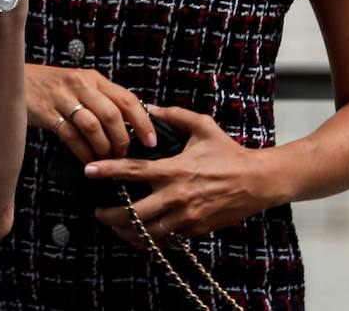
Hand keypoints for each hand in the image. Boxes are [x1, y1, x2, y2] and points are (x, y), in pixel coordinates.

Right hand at [25, 64, 153, 162]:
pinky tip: (87, 160)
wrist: (12, 77)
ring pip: (93, 126)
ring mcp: (63, 98)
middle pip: (112, 114)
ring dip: (103, 148)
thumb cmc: (51, 85)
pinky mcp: (46, 112)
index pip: (126, 99)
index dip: (143, 122)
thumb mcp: (78, 83)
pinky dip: (83, 152)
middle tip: (124, 154)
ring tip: (106, 159)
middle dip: (123, 139)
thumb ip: (100, 98)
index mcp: (93, 78)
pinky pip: (71, 136)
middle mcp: (80, 84)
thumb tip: (128, 124)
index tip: (151, 141)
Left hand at [87, 105, 277, 247]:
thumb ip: (173, 115)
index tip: (89, 170)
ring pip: (148, 234)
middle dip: (111, 215)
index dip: (108, 171)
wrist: (259, 181)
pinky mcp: (196, 231)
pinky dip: (150, 240)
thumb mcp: (202, 126)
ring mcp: (187, 218)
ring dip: (128, 232)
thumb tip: (149, 106)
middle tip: (97, 211)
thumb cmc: (229, 152)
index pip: (133, 171)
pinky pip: (167, 240)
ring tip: (115, 226)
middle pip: (134, 214)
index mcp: (174, 170)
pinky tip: (140, 235)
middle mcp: (178, 197)